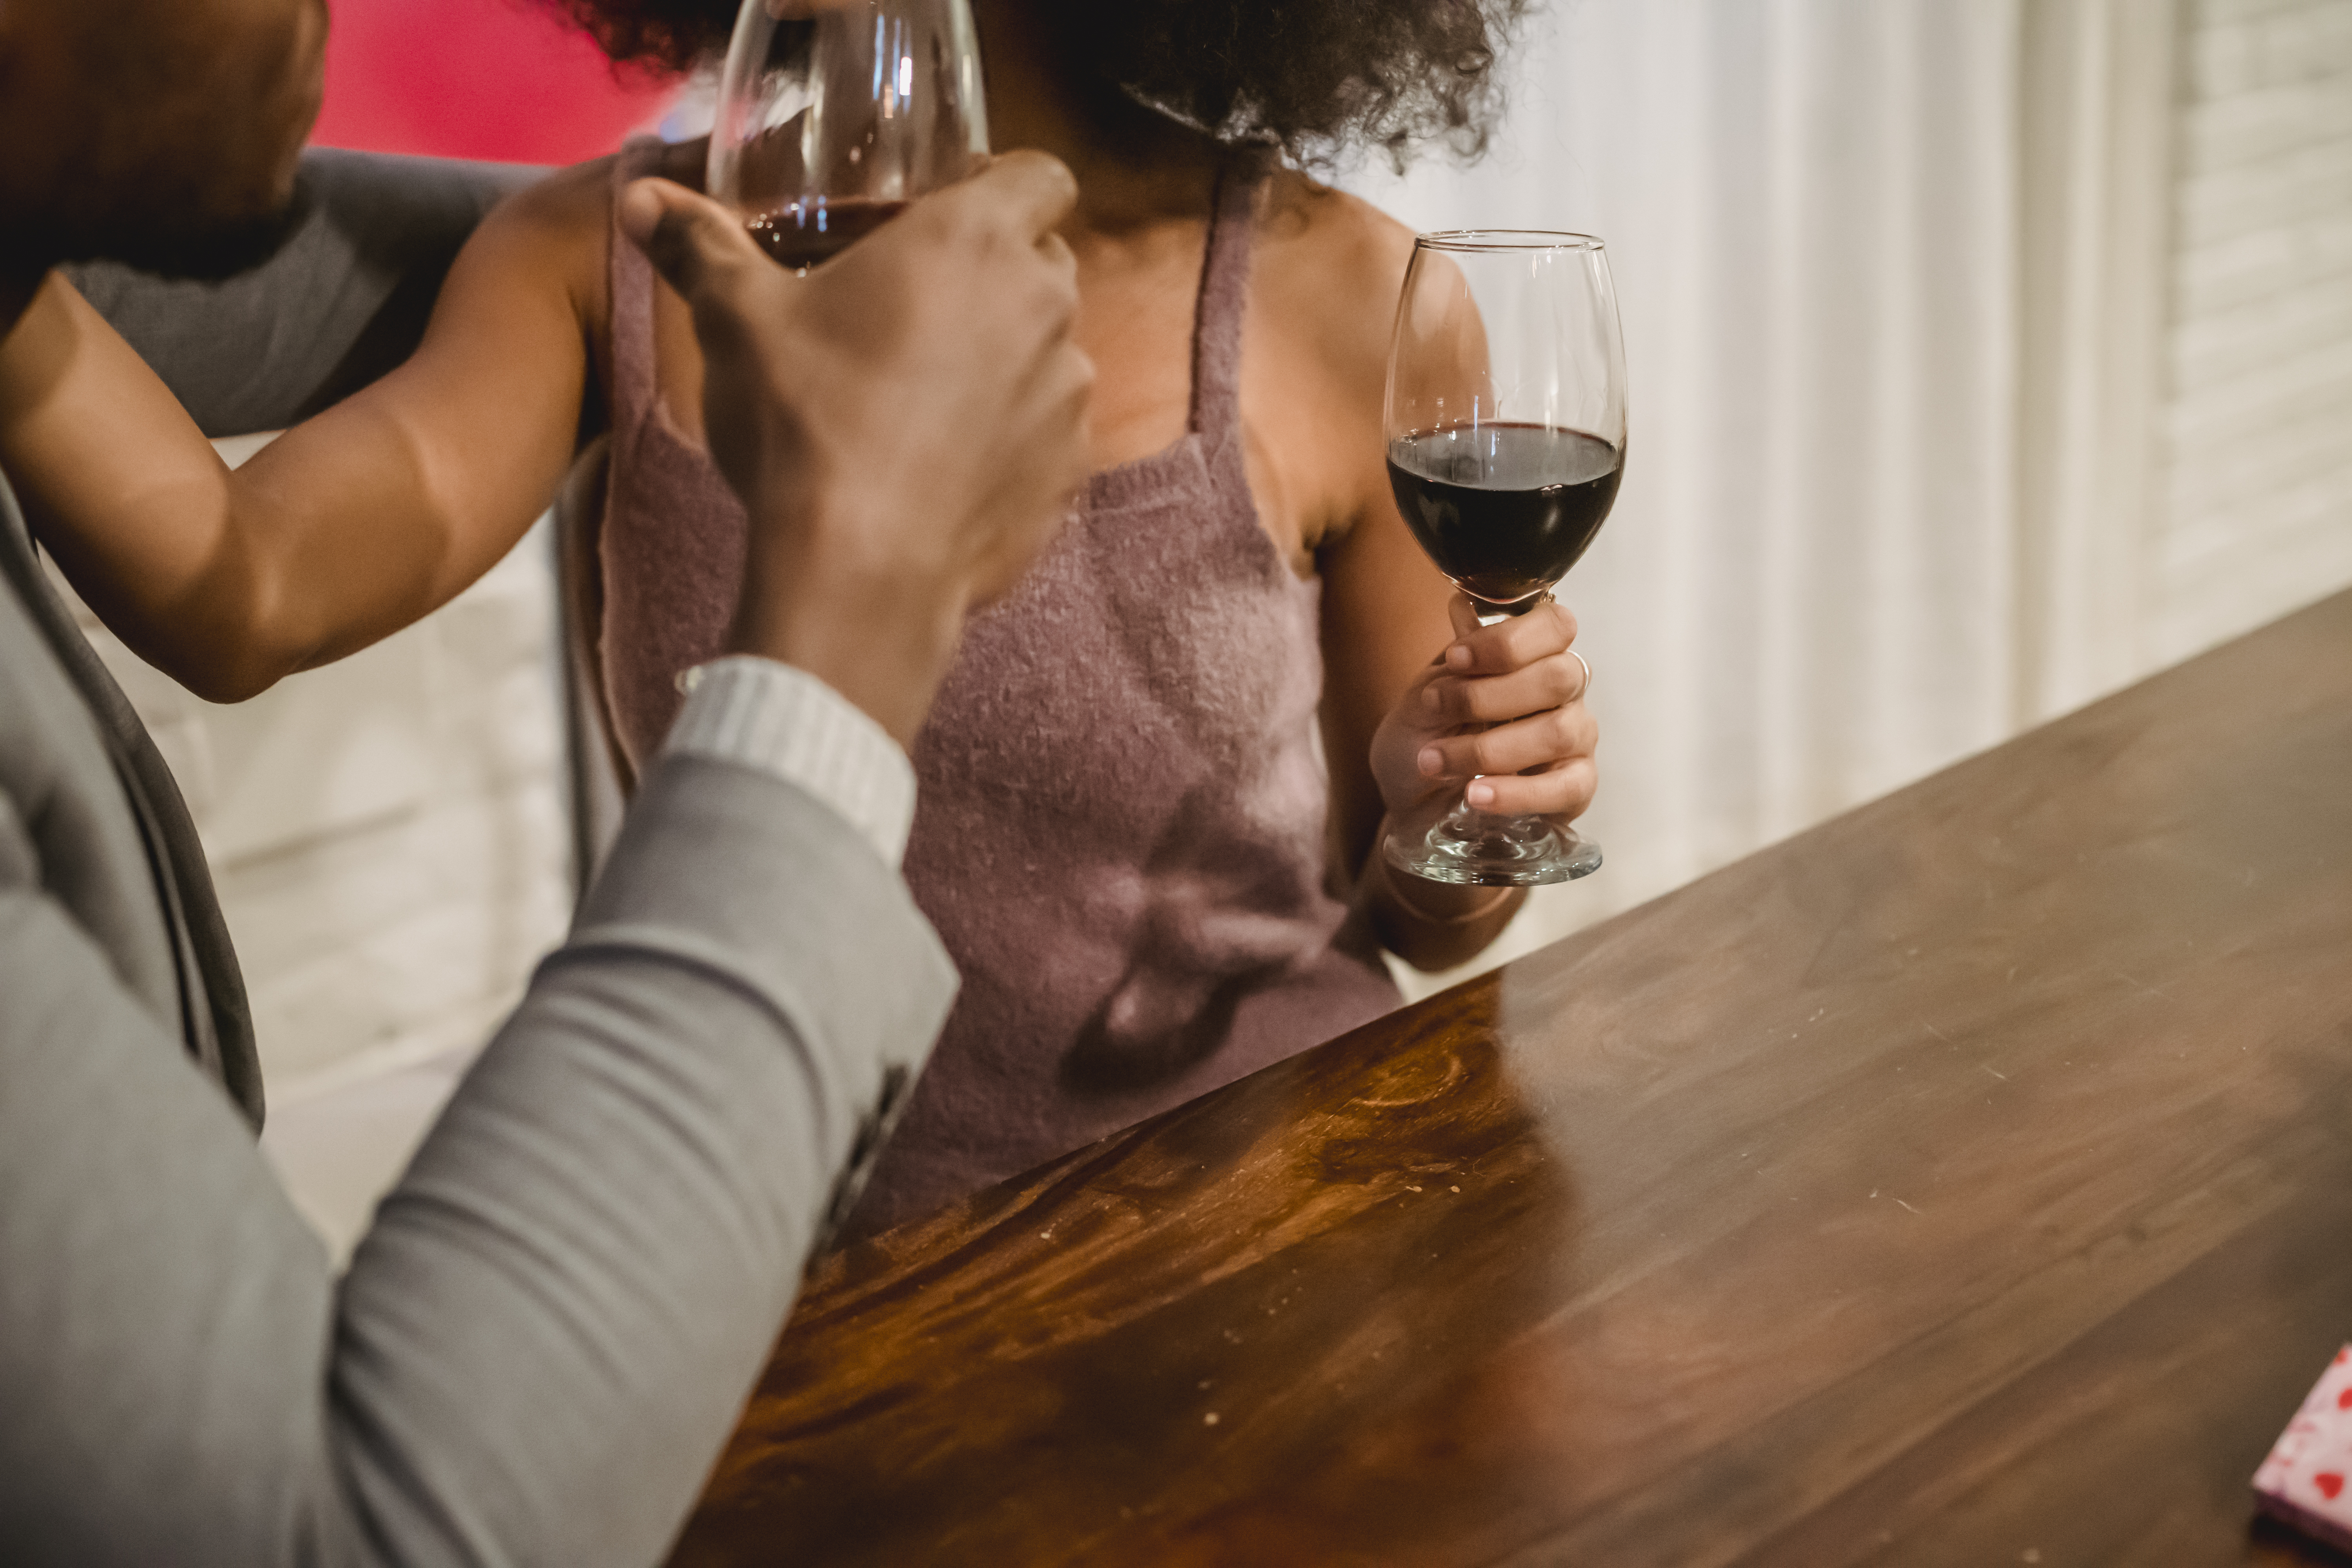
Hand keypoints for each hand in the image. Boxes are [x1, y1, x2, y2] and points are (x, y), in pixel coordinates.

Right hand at [619, 153, 1091, 745]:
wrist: (858, 570)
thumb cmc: (806, 422)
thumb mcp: (735, 320)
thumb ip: (700, 248)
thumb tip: (644, 201)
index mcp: (979, 241)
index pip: (1040, 175)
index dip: (1003, 183)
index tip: (950, 210)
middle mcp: (1044, 309)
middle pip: (1041, 263)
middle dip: (994, 272)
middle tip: (916, 303)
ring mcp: (1066, 398)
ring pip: (1047, 351)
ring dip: (1001, 358)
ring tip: (922, 393)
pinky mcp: (1067, 477)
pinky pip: (1045, 436)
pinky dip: (1008, 439)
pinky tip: (941, 463)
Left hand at [1369, 594, 1597, 820]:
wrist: (1410, 801)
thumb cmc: (1423, 740)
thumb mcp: (1425, 699)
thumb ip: (1454, 664)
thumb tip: (1464, 606)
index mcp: (1535, 657)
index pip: (1555, 626)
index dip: (1508, 641)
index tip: (1456, 659)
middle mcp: (1564, 694)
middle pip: (1559, 677)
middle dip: (1487, 695)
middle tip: (1435, 708)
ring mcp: (1576, 741)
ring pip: (1558, 732)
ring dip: (1486, 749)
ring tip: (1435, 761)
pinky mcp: (1575, 789)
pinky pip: (1565, 788)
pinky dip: (1515, 792)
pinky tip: (1474, 795)